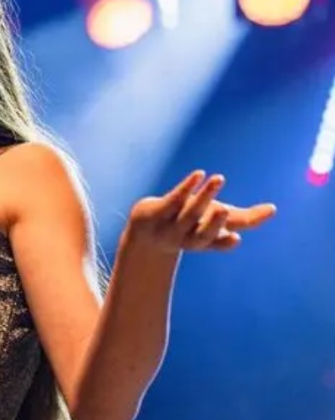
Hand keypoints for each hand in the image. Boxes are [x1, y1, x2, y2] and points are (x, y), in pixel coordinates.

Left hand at [123, 170, 276, 255]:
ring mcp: (168, 225)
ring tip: (219, 178)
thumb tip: (273, 210)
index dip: (224, 243)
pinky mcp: (155, 211)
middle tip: (224, 210)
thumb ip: (245, 219)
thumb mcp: (215, 221)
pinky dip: (186, 187)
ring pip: (187, 213)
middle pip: (201, 234)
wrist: (145, 231)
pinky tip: (199, 174)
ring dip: (204, 196)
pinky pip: (172, 199)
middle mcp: (186, 237)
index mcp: (203, 242)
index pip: (215, 244)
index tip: (235, 239)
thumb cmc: (189, 224)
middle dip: (214, 224)